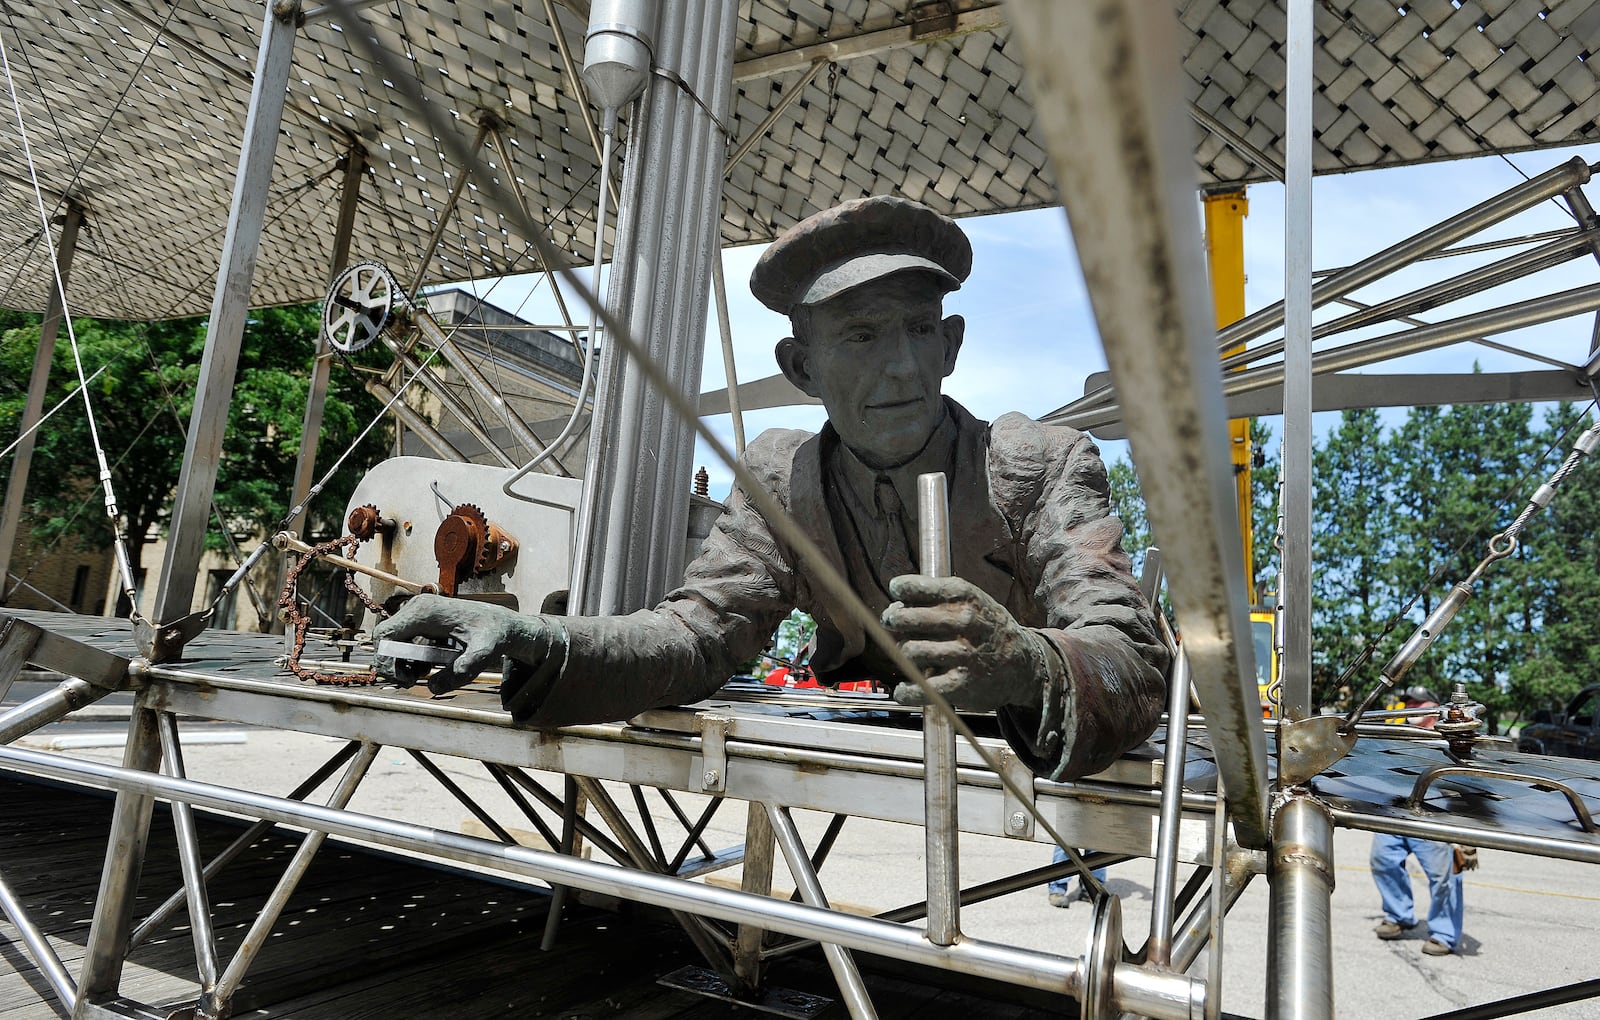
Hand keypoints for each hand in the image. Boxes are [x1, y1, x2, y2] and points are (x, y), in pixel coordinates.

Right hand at [374, 594, 562, 701]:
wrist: (503, 624)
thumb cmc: (494, 633)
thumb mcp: (484, 653)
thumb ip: (463, 670)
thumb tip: (433, 687)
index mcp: (425, 611)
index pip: (385, 634)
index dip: (385, 660)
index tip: (404, 680)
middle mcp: (418, 608)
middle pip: (385, 639)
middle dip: (392, 664)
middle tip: (412, 682)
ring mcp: (419, 614)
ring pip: (393, 643)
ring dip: (401, 664)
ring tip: (422, 676)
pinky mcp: (422, 623)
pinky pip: (404, 643)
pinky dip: (410, 660)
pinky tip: (427, 669)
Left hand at [881, 575, 1047, 711]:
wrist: (1022, 664)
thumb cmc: (986, 629)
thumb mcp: (972, 602)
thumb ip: (936, 600)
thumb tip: (894, 609)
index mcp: (964, 596)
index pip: (915, 588)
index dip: (900, 589)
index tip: (897, 593)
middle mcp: (964, 621)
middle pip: (906, 618)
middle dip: (893, 621)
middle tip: (893, 625)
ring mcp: (963, 653)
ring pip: (910, 651)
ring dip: (902, 654)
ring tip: (910, 655)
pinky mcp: (961, 684)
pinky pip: (920, 687)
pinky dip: (906, 691)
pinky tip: (904, 689)